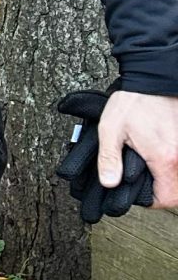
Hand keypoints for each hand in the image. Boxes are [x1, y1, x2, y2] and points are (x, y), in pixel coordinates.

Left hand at [98, 91, 177, 210]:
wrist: (154, 77)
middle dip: (162, 193)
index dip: (151, 201)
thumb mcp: (111, 130)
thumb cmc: (134, 101)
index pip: (166, 198)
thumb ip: (109, 159)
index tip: (138, 193)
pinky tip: (159, 160)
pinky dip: (173, 167)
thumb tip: (109, 183)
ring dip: (169, 180)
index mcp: (165, 158)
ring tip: (151, 173)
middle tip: (145, 185)